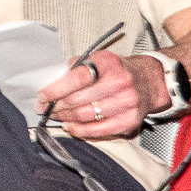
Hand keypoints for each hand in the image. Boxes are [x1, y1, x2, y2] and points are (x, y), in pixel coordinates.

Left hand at [34, 50, 167, 140]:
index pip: (75, 78)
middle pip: (78, 100)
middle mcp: (119, 83)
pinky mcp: (130, 120)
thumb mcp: (97, 59)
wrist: (148, 81)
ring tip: (56, 116)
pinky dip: (80, 130)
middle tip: (45, 108)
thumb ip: (74, 68)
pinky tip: (70, 126)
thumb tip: (51, 82)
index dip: (54, 90)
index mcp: (108, 64)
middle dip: (56, 106)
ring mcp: (126, 103)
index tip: (41, 96)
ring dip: (65, 118)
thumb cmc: (116, 70)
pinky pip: (99, 130)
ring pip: (86, 116)